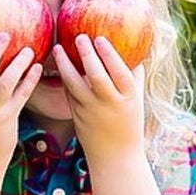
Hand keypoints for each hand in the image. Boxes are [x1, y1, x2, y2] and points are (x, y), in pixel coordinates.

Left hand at [54, 34, 145, 163]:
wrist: (115, 158)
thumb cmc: (129, 124)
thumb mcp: (137, 101)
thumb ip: (135, 78)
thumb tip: (136, 52)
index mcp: (128, 99)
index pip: (119, 72)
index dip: (109, 54)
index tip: (100, 38)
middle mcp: (109, 104)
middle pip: (96, 76)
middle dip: (86, 54)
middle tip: (79, 36)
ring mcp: (91, 111)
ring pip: (75, 84)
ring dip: (65, 65)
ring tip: (58, 48)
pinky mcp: (77, 117)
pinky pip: (69, 94)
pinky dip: (64, 78)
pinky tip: (60, 65)